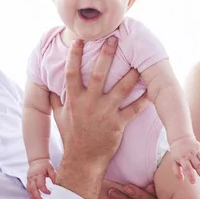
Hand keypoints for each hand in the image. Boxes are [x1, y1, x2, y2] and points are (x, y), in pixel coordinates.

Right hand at [26, 158, 56, 198]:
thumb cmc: (45, 165)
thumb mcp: (51, 168)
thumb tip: (56, 184)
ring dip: (33, 197)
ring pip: (29, 190)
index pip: (40, 184)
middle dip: (37, 196)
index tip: (50, 193)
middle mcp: (33, 177)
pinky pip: (28, 189)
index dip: (45, 190)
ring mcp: (29, 179)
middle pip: (33, 188)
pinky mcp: (28, 181)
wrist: (37, 160)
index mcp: (39, 174)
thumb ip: (53, 175)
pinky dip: (31, 196)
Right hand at [50, 37, 149, 198]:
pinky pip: (134, 109)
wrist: (83, 160)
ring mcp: (104, 113)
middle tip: (114, 38)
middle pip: (98, 74)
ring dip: (130, 74)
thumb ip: (56, 100)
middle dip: (106, 55)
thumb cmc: (72, 137)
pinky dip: (143, 100)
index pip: (71, 72)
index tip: (79, 39)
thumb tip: (49, 87)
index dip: (74, 55)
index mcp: (73, 100)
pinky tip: (150, 90)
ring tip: (139, 61)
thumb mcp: (59, 117)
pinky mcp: (118, 124)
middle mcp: (89, 104)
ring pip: (120, 89)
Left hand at [170, 136, 199, 183]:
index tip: (193, 183)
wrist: (180, 138)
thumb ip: (176, 171)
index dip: (190, 176)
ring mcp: (196, 150)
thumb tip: (182, 180)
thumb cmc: (177, 153)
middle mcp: (190, 154)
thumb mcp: (173, 161)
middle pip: (197, 165)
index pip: (187, 168)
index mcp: (182, 158)